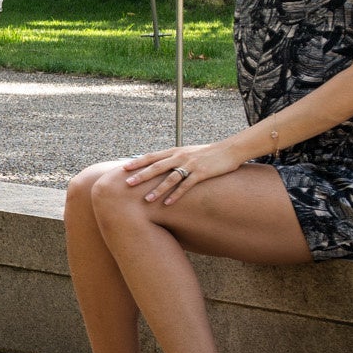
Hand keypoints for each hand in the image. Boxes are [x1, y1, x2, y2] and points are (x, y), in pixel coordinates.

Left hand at [122, 141, 245, 205]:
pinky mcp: (201, 173)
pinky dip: (176, 194)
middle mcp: (179, 157)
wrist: (228, 150)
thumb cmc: (206, 153)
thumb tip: (160, 165)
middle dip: (141, 175)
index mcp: (174, 151)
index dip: (137, 162)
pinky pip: (186, 185)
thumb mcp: (187, 153)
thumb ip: (173, 158)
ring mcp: (190, 165)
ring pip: (169, 178)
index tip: (123, 168)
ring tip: (146, 199)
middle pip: (156, 167)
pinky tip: (168, 203)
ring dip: (157, 189)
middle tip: (127, 184)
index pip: (151, 156)